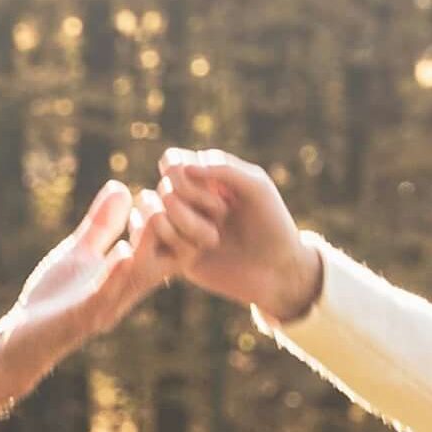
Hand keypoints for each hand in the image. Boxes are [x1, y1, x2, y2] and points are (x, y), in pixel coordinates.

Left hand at [8, 178, 177, 342]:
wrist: (22, 340)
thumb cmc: (56, 298)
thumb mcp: (80, 253)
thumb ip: (102, 224)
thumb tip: (122, 187)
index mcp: (134, 275)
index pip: (180, 244)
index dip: (180, 215)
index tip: (159, 189)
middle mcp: (130, 290)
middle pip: (178, 258)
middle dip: (175, 224)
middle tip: (154, 197)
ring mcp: (109, 304)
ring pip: (145, 274)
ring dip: (149, 241)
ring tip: (150, 210)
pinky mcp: (84, 316)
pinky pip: (107, 294)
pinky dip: (116, 273)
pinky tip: (124, 250)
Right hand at [147, 148, 322, 320]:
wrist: (276, 271)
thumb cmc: (272, 224)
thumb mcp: (257, 187)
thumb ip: (223, 167)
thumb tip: (181, 167)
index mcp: (204, 176)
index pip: (171, 161)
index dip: (183, 173)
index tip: (215, 189)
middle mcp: (186, 199)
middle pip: (163, 188)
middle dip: (193, 202)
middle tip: (222, 216)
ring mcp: (178, 226)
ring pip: (154, 214)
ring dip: (185, 226)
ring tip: (212, 240)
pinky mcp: (173, 254)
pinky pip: (154, 243)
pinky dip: (178, 245)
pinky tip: (198, 254)